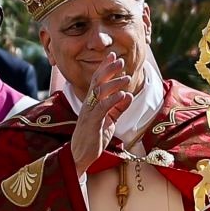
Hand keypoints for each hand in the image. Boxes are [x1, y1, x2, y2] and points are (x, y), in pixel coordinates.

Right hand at [71, 52, 133, 176]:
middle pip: (97, 81)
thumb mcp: (110, 119)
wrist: (81, 155)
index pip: (97, 80)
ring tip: (127, 78)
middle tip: (121, 60)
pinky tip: (123, 95)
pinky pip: (102, 108)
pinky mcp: (92, 122)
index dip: (105, 67)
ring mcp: (89, 112)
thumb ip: (118, 107)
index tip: (113, 55)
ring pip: (100, 92)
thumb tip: (128, 95)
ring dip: (114, 83)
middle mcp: (89, 104)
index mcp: (92, 102)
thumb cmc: (94, 136)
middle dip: (109, 69)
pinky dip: (113, 100)